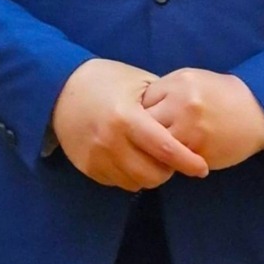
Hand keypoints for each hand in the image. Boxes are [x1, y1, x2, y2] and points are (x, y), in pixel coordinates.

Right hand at [51, 59, 208, 191]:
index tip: (202, 168)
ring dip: (150, 174)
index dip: (187, 161)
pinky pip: (118, 183)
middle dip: (169, 170)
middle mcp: (111, 141)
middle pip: (152, 174)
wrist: (61, 89)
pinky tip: (132, 158)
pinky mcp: (87, 167)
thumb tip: (189, 120)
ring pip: (136, 183)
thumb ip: (162, 102)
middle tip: (174, 158)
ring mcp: (97, 157)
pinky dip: (131, 175)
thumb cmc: (107, 80)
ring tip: (152, 157)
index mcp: (127, 117)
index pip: (164, 148)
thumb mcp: (138, 82)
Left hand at [142, 68, 263, 170]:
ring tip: (157, 150)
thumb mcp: (193, 80)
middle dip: (143, 132)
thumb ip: (167, 90)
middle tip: (145, 137)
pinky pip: (172, 160)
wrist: (257, 109)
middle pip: (145, 122)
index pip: (143, 99)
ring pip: (155, 145)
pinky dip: (170, 161)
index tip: (145, 117)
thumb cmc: (221, 94)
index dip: (142, 110)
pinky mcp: (198, 152)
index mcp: (179, 82)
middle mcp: (182, 103)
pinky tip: (174, 158)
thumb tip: (139, 107)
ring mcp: (190, 129)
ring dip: (154, 150)